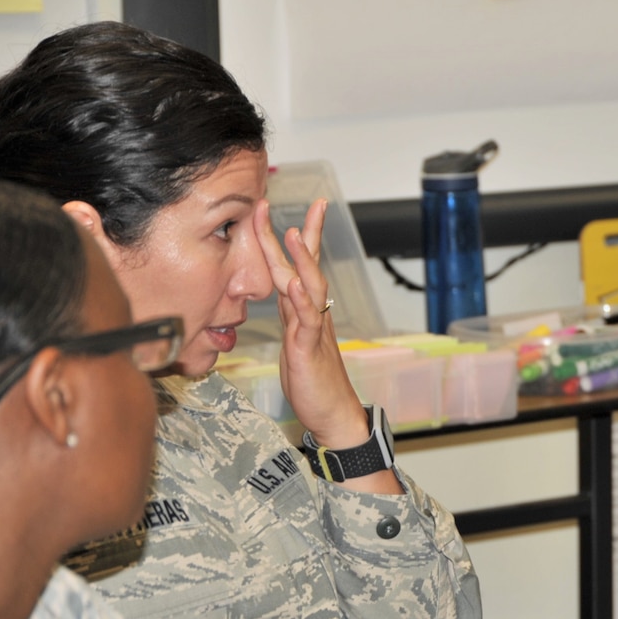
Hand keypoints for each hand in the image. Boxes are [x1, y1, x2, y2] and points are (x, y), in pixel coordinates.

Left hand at [253, 198, 366, 446]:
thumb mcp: (294, 343)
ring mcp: (312, 330)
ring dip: (303, 260)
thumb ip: (290, 316)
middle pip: (308, 267)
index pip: (300, 267)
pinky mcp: (308, 350)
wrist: (333, 415)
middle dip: (307, 233)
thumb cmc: (314, 383)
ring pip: (310, 288)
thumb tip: (284, 293)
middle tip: (313, 204)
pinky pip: (307, 321)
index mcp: (304, 311)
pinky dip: (301, 301)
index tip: (294, 209)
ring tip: (296, 233)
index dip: (299, 237)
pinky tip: (294, 285)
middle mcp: (312, 314)